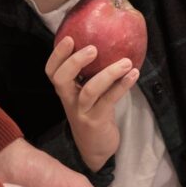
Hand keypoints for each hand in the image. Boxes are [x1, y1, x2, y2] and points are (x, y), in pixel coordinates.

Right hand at [45, 36, 138, 170]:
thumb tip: (108, 42)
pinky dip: (122, 86)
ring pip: (89, 91)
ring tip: (126, 62)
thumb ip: (90, 74)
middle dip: (75, 61)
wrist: (96, 148)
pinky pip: (109, 100)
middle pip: (61, 79)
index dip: (57, 55)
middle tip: (93, 48)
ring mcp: (82, 112)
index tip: (69, 38)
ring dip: (109, 73)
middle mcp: (69, 100)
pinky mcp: (96, 121)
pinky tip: (133, 75)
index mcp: (66, 90)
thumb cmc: (94, 113)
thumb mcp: (87, 93)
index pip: (52, 71)